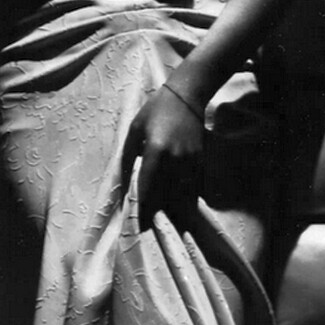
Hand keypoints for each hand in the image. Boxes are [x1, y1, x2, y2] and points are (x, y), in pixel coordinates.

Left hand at [122, 85, 204, 231]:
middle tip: (149, 228)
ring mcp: (190, 161)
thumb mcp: (135, 127)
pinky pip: (192, 186)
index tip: (138, 224)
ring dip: (173, 209)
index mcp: (156, 150)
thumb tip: (124, 179)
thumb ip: (128, 153)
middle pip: (166, 195)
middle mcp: (175, 159)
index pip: (148, 186)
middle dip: (157, 212)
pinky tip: (180, 207)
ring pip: (182, 194)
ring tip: (165, 223)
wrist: (187, 96)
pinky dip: (185, 198)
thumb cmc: (156, 109)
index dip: (143, 207)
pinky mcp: (200, 160)